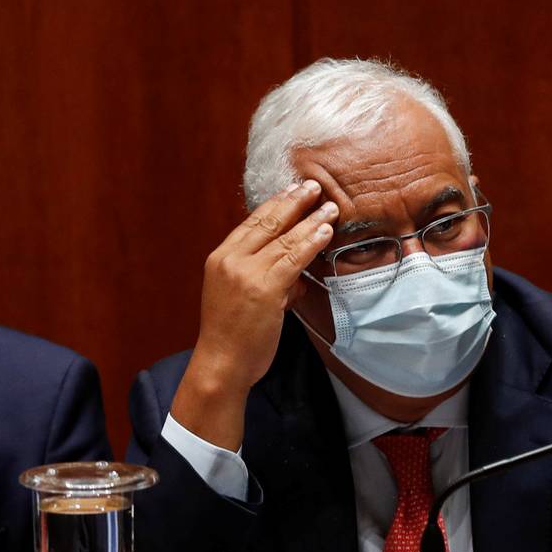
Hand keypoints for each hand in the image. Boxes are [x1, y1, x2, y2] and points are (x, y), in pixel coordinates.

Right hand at [170, 179, 336, 449]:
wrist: (221, 365)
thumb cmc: (232, 336)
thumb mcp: (242, 296)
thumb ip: (267, 278)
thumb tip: (296, 271)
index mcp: (220, 258)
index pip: (252, 222)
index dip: (276, 203)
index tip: (294, 190)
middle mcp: (230, 259)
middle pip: (267, 221)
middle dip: (294, 201)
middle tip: (315, 186)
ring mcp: (246, 273)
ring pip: (284, 238)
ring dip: (311, 220)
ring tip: (330, 208)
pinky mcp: (264, 288)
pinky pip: (293, 259)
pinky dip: (311, 243)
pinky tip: (325, 233)